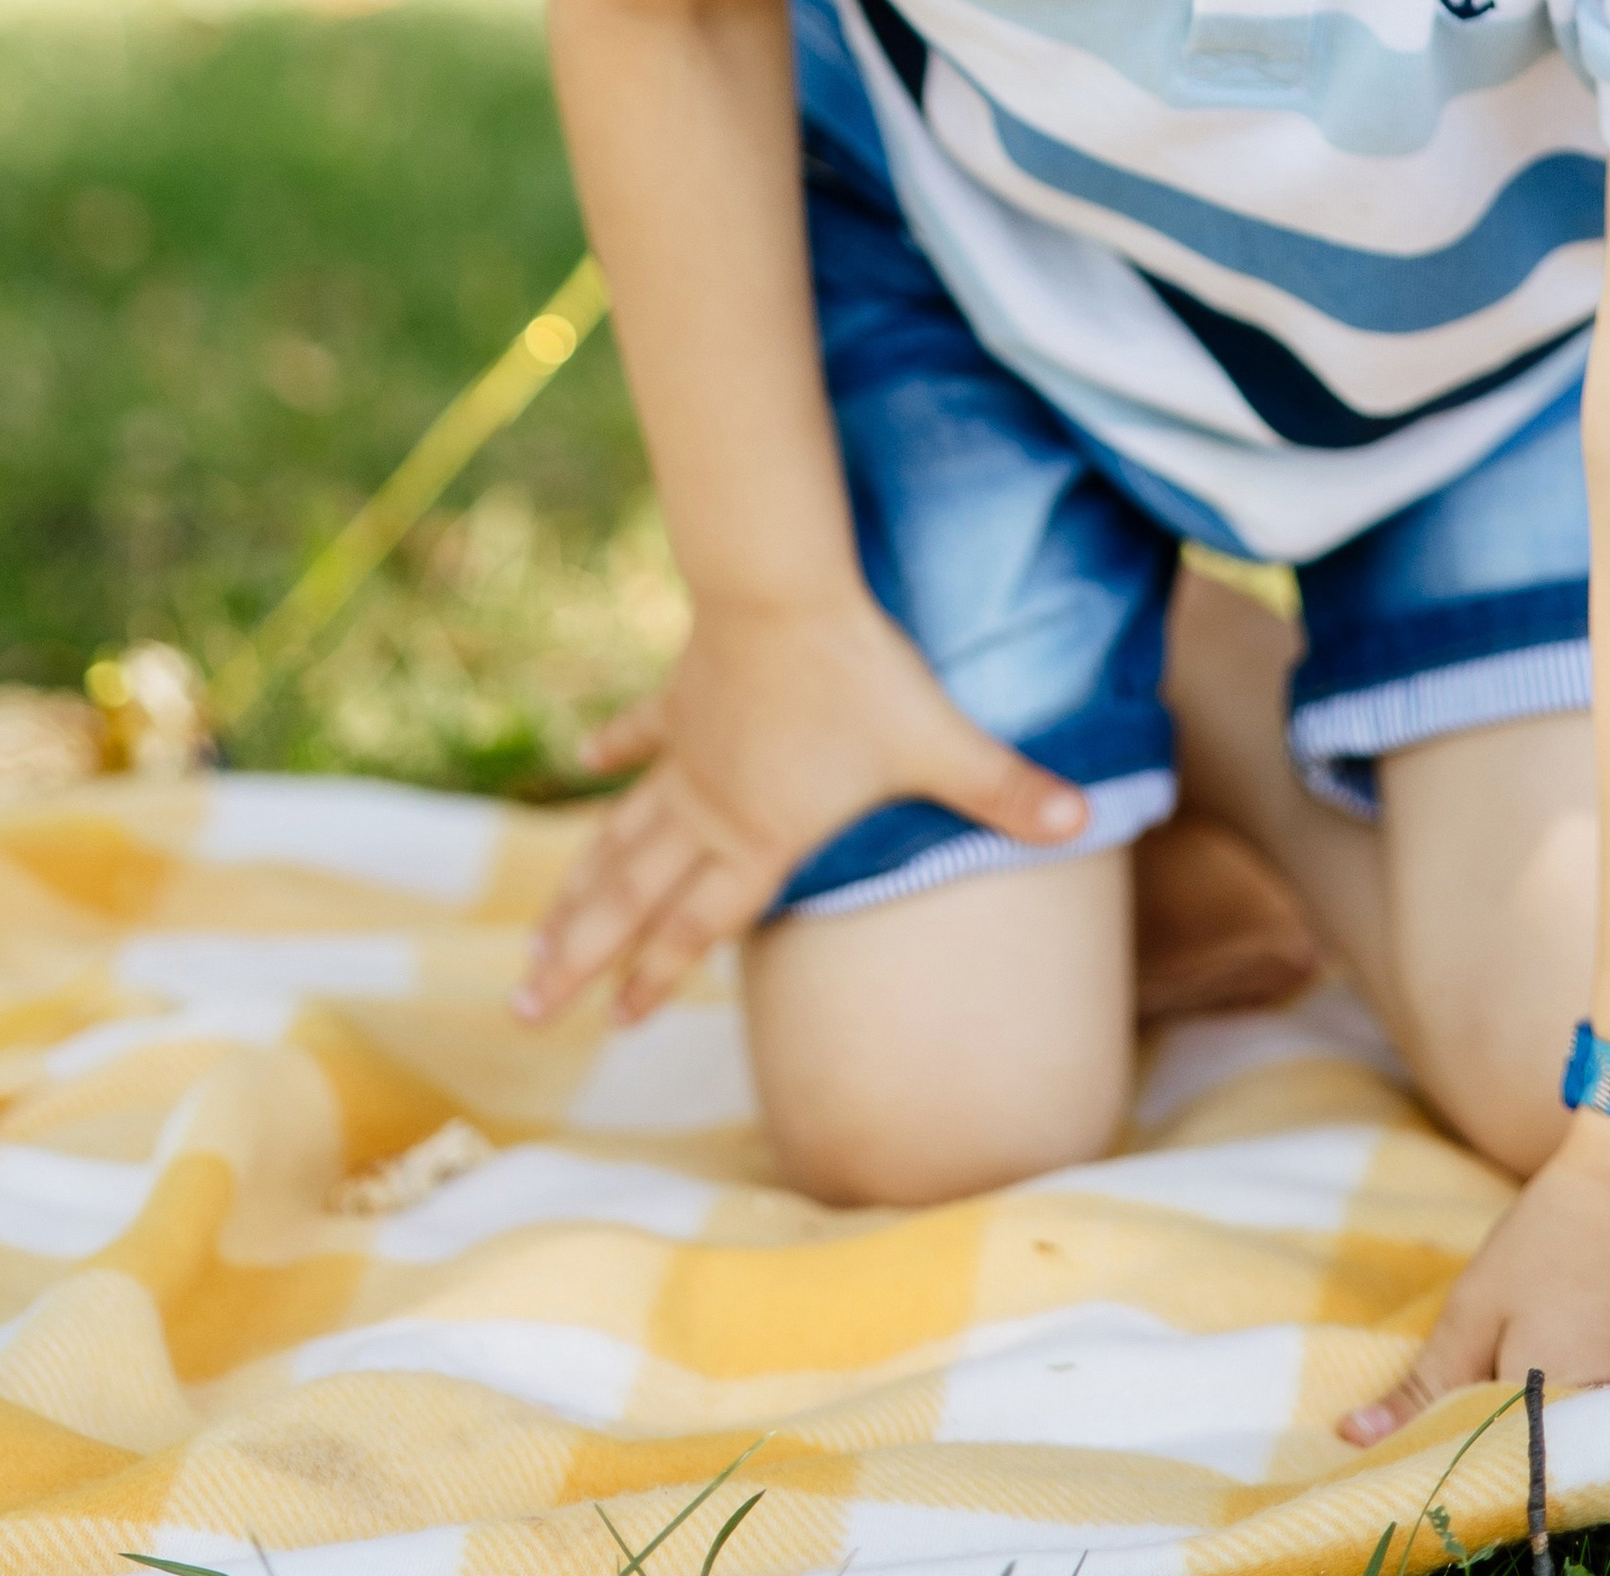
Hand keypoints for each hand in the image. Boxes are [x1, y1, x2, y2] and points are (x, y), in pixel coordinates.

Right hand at [515, 589, 1086, 1026]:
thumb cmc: (861, 673)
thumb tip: (1084, 819)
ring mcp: (687, 753)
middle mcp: (709, 808)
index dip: (657, 977)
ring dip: (574, 886)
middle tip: (525, 1007)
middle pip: (630, 898)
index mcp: (761, 837)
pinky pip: (640, 735)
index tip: (613, 1022)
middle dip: (579, 956)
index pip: (700, 926)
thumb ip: (1006, 789)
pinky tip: (578, 762)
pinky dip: (609, 751)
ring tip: (532, 934)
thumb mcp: (938, 741)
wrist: (785, 587)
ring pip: (618, 835)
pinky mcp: (681, 696)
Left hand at [1342, 1119, 1609, 1440]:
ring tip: (1563, 1344)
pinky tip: (1606, 1344)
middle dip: (1516, 1438)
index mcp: (1552, 1428)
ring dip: (1566, 1421)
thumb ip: (1423, 1387)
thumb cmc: (1556, 1234)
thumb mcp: (1476, 1307)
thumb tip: (1353, 1438)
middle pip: (1550, 1466)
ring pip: (1594, 1445)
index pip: (1494, 1474)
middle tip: (1512, 1366)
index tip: (1441, 1422)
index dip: (1462, 1450)